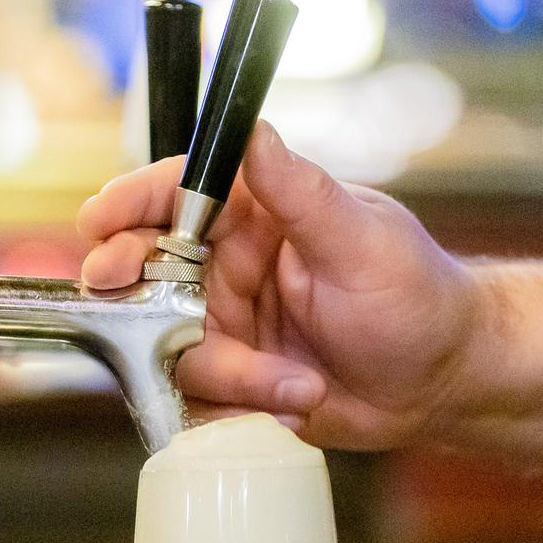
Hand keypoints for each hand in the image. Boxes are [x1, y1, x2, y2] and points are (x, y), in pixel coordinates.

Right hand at [78, 121, 480, 450]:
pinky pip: (200, 399)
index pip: (177, 193)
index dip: (131, 203)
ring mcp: (227, 325)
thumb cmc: (418, 298)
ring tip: (299, 388)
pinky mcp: (234, 381)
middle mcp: (230, 266)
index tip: (99, 220)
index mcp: (258, 214)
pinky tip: (295, 406)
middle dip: (137, 295)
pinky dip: (240, 411)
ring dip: (232, 376)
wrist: (443, 382)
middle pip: (148, 272)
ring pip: (174, 349)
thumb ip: (301, 191)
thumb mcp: (363, 240)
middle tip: (147, 312)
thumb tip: (254, 131)